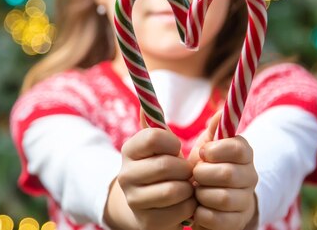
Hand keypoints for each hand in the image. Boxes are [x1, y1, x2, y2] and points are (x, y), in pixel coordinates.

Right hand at [105, 113, 196, 229]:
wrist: (147, 206)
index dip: (172, 142)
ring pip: (174, 190)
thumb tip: (169, 100)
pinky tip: (185, 202)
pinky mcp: (146, 222)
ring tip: (186, 186)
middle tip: (186, 172)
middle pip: (166, 165)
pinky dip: (190, 205)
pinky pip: (180, 210)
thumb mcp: (163, 146)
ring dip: (188, 188)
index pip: (154, 137)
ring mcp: (134, 200)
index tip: (175, 149)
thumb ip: (164, 122)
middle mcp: (126, 175)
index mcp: (130, 150)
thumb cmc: (162, 168)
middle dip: (185, 168)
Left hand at [188, 115, 258, 229]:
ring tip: (197, 191)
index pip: (237, 148)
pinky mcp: (236, 223)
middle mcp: (251, 177)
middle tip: (195, 175)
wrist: (211, 201)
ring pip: (223, 198)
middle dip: (203, 174)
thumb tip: (221, 110)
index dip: (215, 150)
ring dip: (202, 194)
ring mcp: (246, 202)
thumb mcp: (208, 146)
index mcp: (245, 154)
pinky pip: (217, 219)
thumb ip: (214, 129)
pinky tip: (198, 208)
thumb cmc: (207, 168)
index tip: (202, 153)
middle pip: (227, 174)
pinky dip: (201, 214)